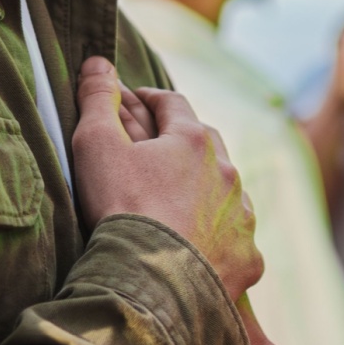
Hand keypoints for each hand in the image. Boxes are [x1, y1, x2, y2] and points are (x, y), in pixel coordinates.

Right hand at [72, 58, 262, 297]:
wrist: (153, 282)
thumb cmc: (122, 208)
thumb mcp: (97, 146)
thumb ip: (97, 100)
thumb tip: (97, 62)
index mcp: (194, 141)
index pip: (173, 105)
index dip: (151, 99)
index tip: (135, 100)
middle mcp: (227, 173)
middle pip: (207, 145)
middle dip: (184, 140)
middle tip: (161, 148)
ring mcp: (241, 217)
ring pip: (226, 193)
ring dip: (206, 190)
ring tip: (183, 201)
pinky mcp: (246, 257)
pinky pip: (235, 240)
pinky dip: (219, 238)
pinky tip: (204, 247)